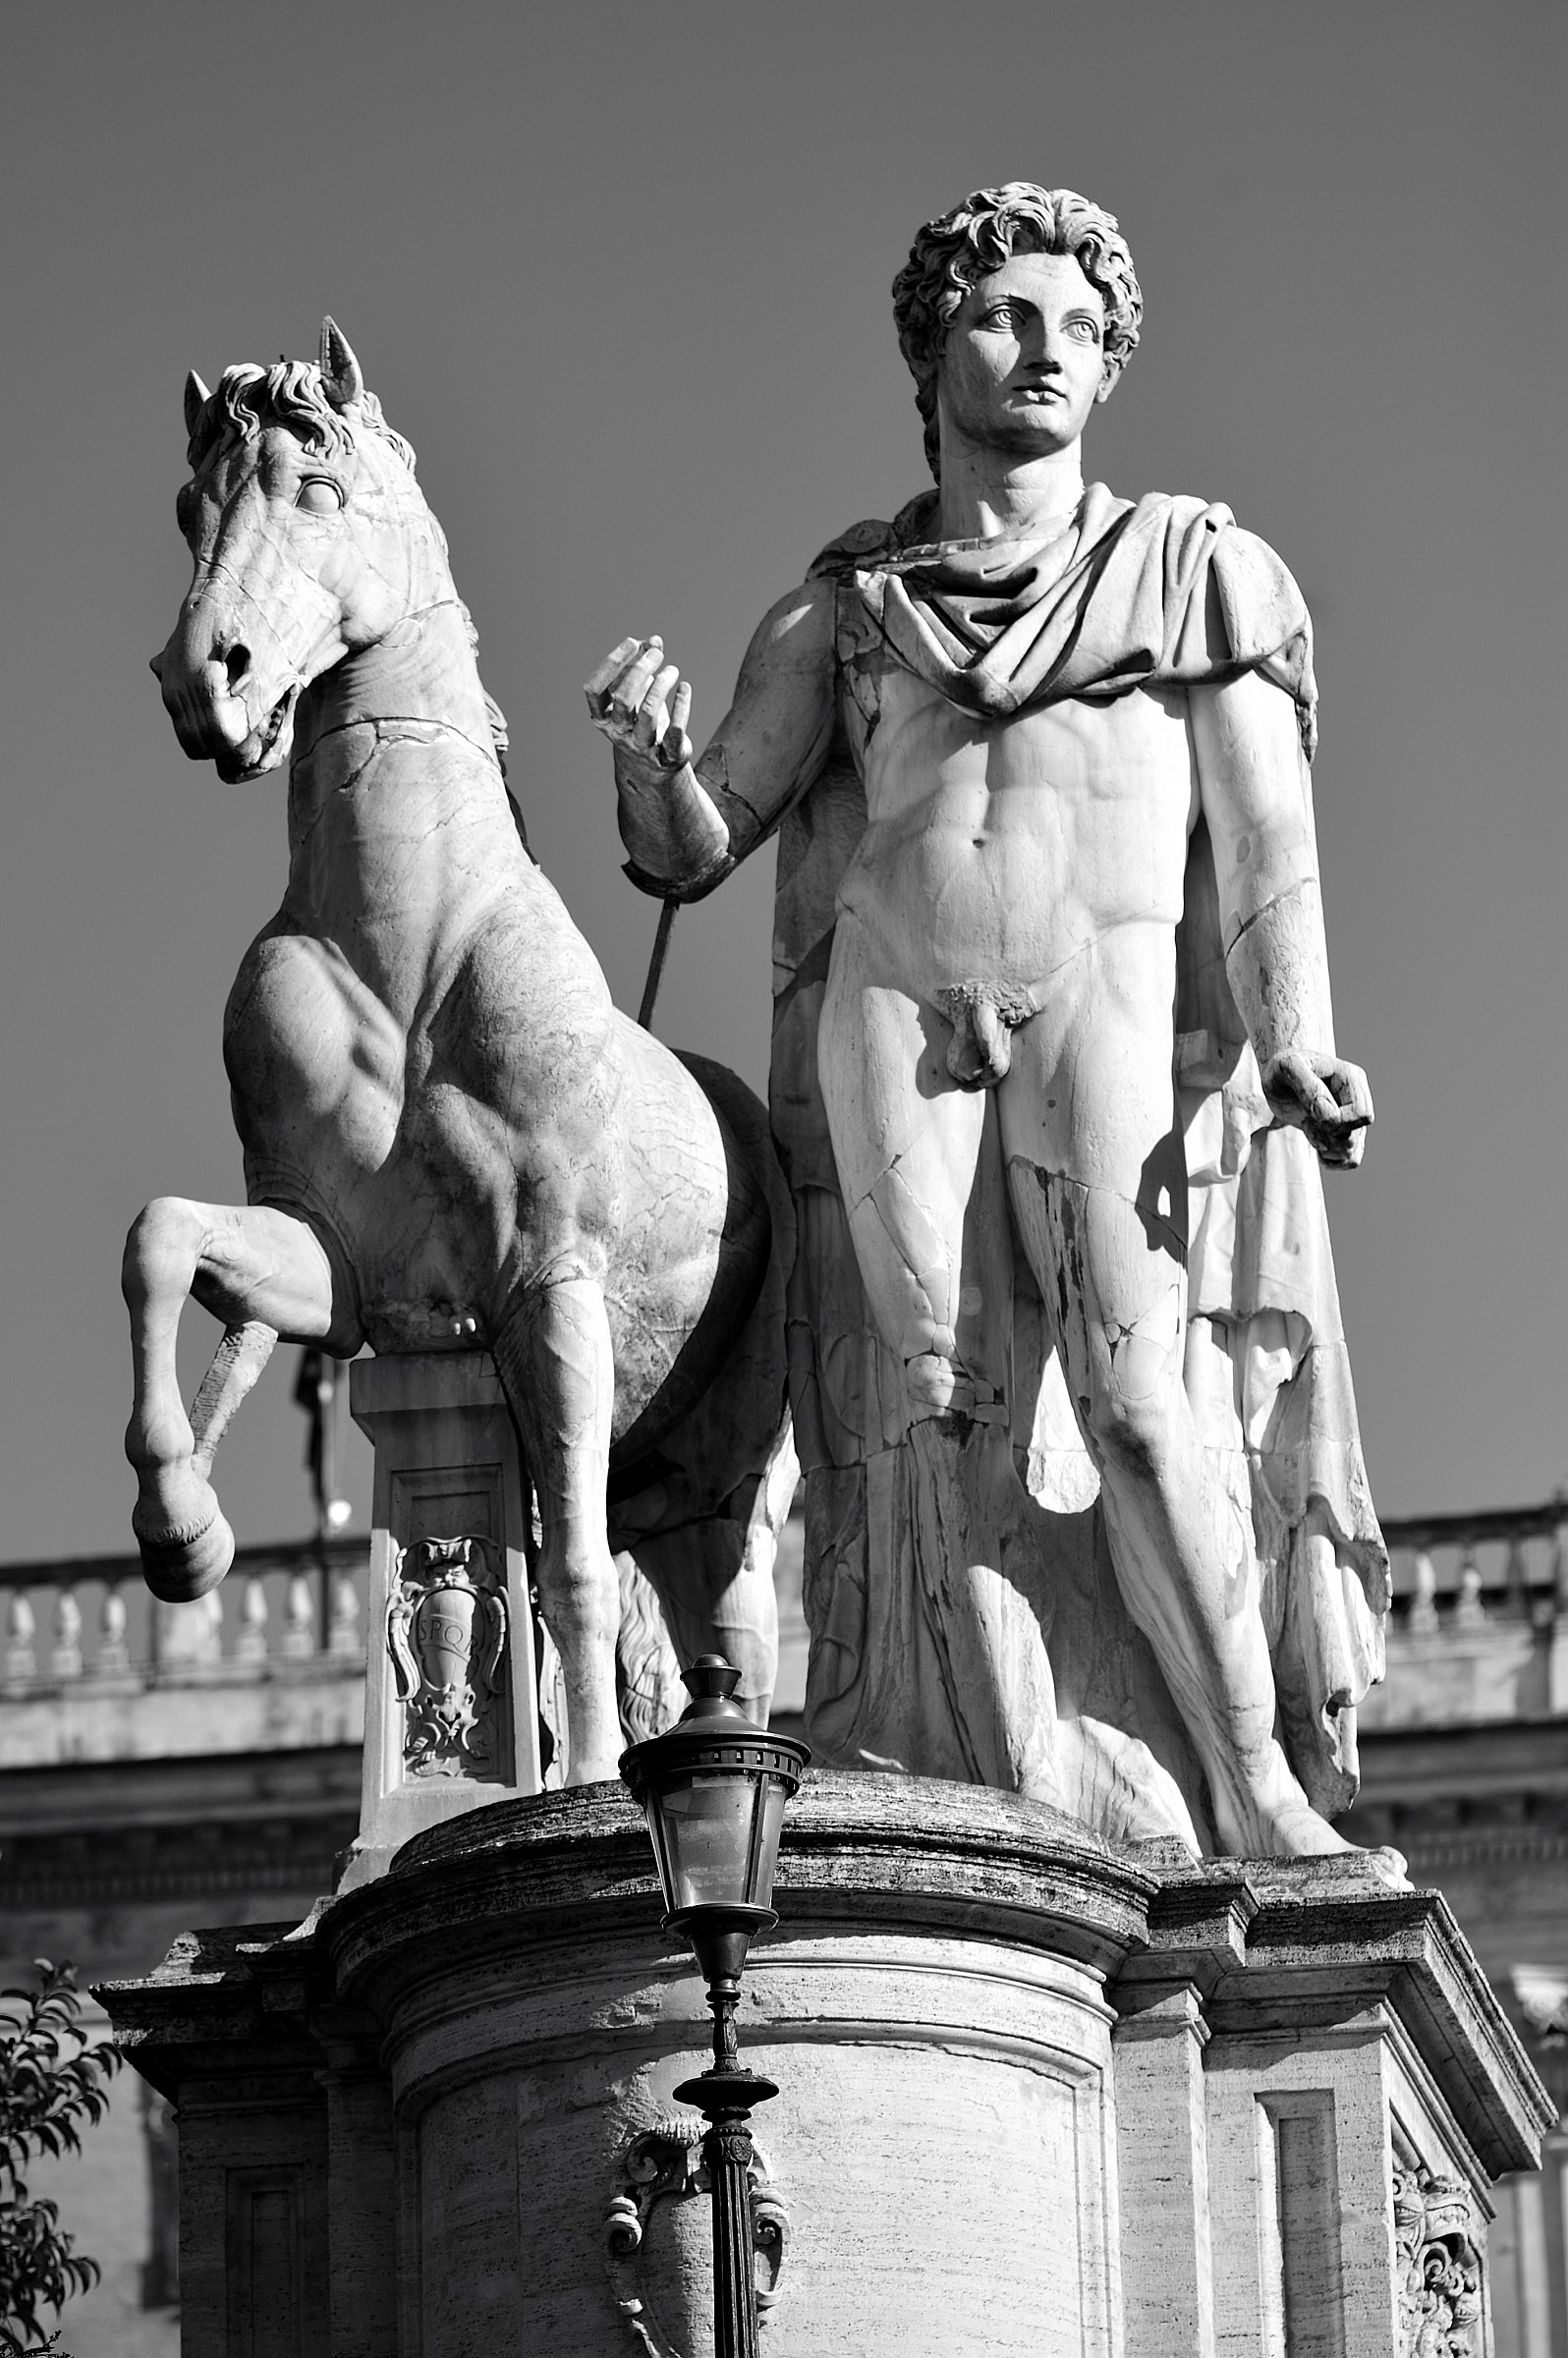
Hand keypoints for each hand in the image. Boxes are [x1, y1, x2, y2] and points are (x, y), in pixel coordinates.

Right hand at [583, 634, 727, 888]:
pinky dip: (682, 706)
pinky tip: (686, 688)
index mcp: (602, 717)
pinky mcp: (667, 756)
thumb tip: (654, 640)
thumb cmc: (642, 719)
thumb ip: (642, 664)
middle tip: (659, 654)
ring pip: (647, 713)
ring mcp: (642, 746)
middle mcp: (618, 733)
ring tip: (673, 670)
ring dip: (662, 685)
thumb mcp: (638, 691)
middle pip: (623, 697)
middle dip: (641, 668)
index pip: (595, 689)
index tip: (633, 642)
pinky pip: (675, 731)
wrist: (654, 766)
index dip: (612, 662)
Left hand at [1261, 1049, 1372, 1168]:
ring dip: (1325, 1148)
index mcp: (1352, 1079)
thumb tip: (1328, 1115)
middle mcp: (1357, 1099)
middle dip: (1327, 1135)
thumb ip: (1309, 1087)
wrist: (1278, 1078)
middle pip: (1356, 1135)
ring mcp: (1352, 1118)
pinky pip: (1349, 1160)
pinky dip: (1330, 1160)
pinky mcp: (1343, 1133)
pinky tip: (1313, 1141)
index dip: (1336, 1122)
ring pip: (1353, 1151)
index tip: (1310, 1114)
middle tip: (1306, 1120)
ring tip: (1308, 1127)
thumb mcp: (1288, 1068)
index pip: (1362, 1115)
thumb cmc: (1282, 1068)